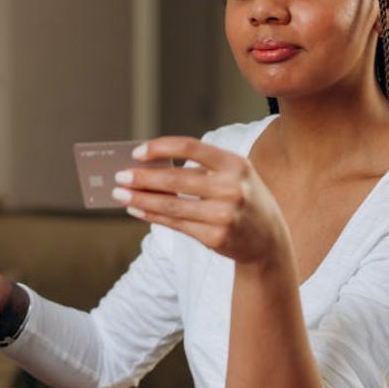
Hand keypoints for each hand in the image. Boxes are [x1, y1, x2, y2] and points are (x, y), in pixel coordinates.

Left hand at [111, 137, 290, 267]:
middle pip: (176, 179)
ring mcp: (224, 215)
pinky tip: (137, 210)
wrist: (269, 240)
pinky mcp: (215, 237)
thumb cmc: (243, 199)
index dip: (161, 147)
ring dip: (141, 199)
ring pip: (172, 205)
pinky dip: (152, 216)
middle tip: (119, 176)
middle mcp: (231, 188)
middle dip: (143, 178)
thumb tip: (150, 167)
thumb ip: (201, 169)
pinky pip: (176, 224)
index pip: (191, 147)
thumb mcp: (233, 175)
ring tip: (120, 195)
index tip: (137, 152)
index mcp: (235, 163)